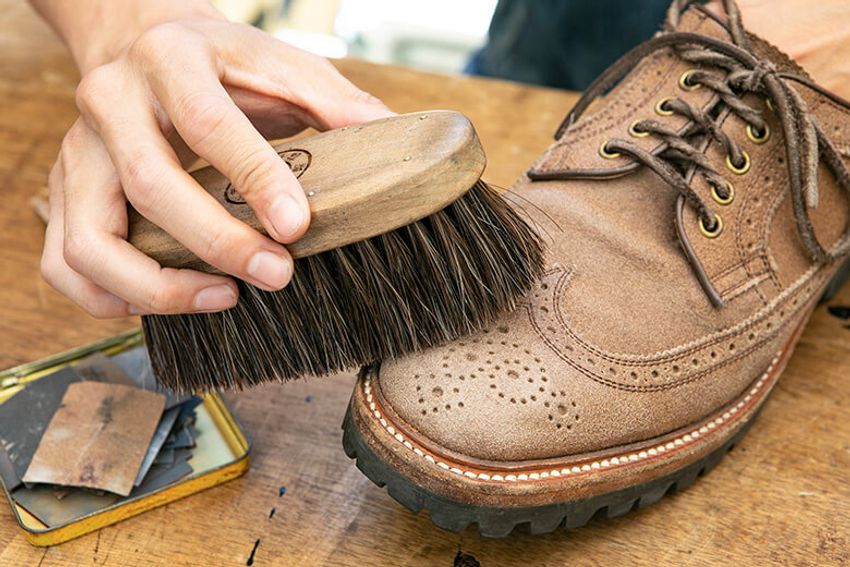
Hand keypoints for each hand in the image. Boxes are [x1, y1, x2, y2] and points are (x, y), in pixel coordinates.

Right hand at [33, 0, 393, 316]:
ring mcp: (79, 153)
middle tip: (276, 275)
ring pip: (90, 242)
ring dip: (158, 286)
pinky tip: (172, 300)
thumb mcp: (280, 64)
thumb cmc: (221, 64)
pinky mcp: (65, 193)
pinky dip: (111, 298)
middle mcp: (111, 103)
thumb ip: (334, 100)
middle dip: (217, 243)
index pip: (204, 121)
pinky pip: (64, 264)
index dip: (252, 177)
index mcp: (170, 59)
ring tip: (224, 297)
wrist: (145, 43)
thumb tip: (394, 142)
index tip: (296, 226)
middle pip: (149, 186)